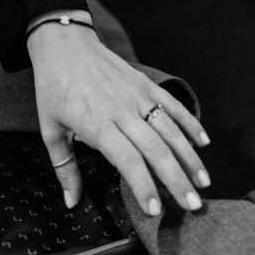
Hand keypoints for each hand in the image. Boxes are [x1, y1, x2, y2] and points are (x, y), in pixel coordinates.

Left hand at [27, 12, 210, 212]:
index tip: (156, 210)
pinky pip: (173, 106)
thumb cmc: (54, 89)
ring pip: (171, 130)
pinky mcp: (146, 85)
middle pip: (157, 150)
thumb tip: (71, 202)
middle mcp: (122, 112)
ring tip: (203, 182)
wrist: (63, 44)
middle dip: (177, 180)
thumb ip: (64, 168)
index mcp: (98, 126)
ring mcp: (137, 96)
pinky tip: (203, 143)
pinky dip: (190, 124)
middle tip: (193, 205)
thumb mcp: (50, 130)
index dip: (144, 186)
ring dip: (190, 158)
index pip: (128, 161)